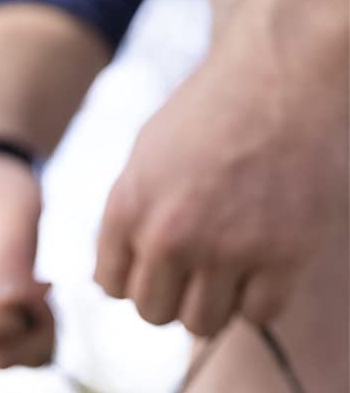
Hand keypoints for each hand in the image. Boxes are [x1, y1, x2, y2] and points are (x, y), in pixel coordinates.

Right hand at [0, 155, 53, 367]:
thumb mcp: (10, 211)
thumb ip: (10, 258)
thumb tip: (12, 305)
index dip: (28, 318)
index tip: (48, 284)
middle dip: (37, 332)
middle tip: (51, 289)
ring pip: (0, 359)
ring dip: (36, 336)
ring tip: (45, 295)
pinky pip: (1, 350)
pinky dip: (27, 336)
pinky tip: (34, 304)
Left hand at [95, 16, 347, 336]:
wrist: (286, 69)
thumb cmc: (212, 113)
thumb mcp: (144, 158)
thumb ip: (123, 222)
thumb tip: (106, 286)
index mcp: (128, 210)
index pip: (113, 287)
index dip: (137, 276)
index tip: (162, 255)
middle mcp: (170, 236)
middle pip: (153, 314)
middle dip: (172, 296)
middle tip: (198, 266)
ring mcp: (228, 248)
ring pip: (202, 323)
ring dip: (214, 304)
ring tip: (230, 268)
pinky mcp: (284, 253)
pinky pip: (258, 314)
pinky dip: (260, 299)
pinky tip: (264, 266)